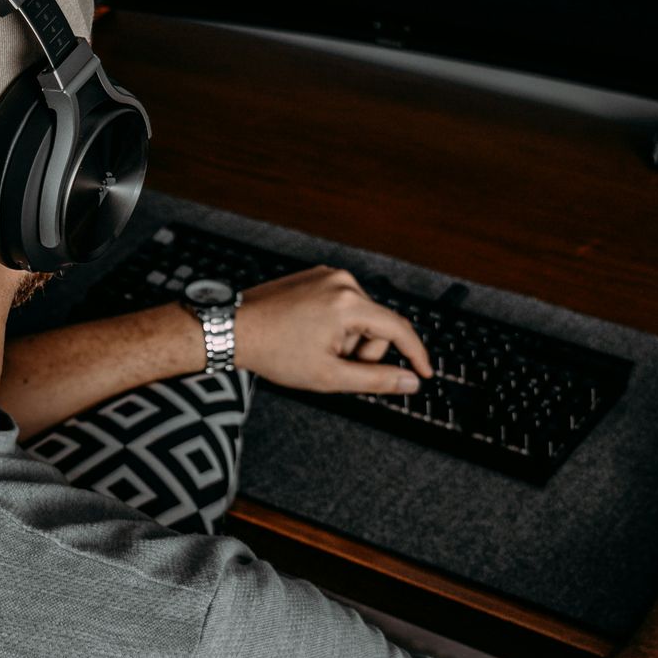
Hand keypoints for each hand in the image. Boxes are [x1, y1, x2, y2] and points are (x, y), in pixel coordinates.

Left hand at [234, 266, 432, 393]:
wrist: (233, 329)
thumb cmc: (274, 351)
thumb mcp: (329, 375)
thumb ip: (376, 380)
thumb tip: (409, 381)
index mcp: (349, 303)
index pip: (399, 329)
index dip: (416, 354)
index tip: (425, 372)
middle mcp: (342, 281)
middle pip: (376, 326)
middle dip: (361, 352)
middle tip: (331, 366)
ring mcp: (327, 276)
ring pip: (358, 318)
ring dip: (345, 340)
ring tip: (313, 349)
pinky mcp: (315, 277)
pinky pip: (340, 306)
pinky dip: (333, 326)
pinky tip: (307, 335)